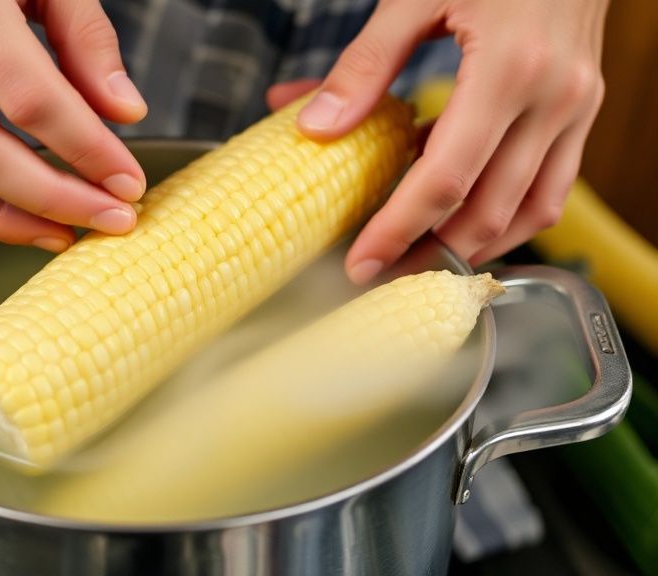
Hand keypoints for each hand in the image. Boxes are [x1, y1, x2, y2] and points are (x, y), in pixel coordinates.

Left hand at [268, 0, 606, 283]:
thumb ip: (364, 65)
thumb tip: (314, 126)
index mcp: (508, 69)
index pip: (446, 179)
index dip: (399, 230)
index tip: (361, 263)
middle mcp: (553, 98)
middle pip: (489, 211)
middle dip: (432, 256)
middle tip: (382, 277)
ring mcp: (578, 108)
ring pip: (531, 212)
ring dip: (475, 249)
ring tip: (420, 264)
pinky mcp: (584, 110)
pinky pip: (554, 188)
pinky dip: (511, 217)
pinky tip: (466, 221)